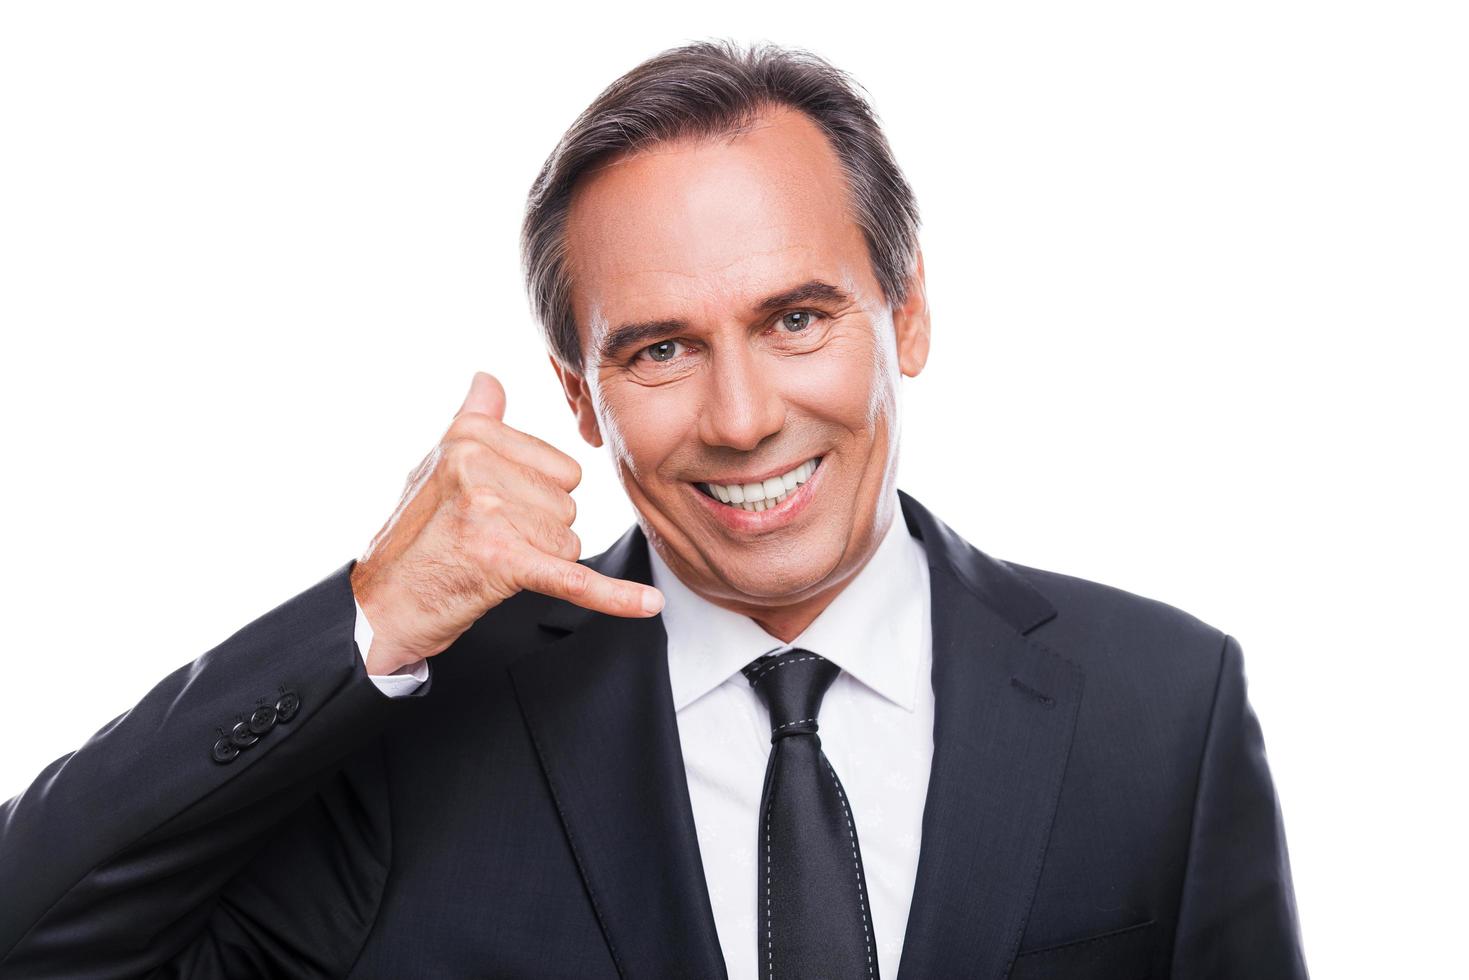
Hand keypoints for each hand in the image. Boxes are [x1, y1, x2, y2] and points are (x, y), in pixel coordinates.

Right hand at [349, 371, 663, 674]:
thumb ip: (473, 419)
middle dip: (538, 531)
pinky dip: (613, 597)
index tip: (490, 514)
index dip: (534, 499)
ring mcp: (488, 510)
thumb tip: (488, 378)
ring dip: (536, 560)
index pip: (560, 468)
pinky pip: (574, 577)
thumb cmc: (414, 538)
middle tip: (484, 543)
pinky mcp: (501, 560)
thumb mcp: (436, 465)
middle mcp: (477, 464)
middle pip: (566, 503)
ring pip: (568, 540)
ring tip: (486, 563)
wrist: (378, 607)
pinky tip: (647, 604)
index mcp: (469, 435)